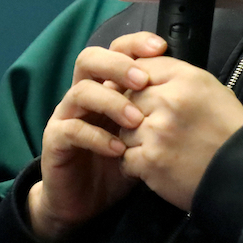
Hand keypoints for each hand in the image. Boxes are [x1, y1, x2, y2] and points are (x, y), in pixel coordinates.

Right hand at [28, 32, 167, 241]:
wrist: (86, 200)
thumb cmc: (118, 160)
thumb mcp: (143, 130)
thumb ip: (155, 106)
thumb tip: (188, 85)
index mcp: (105, 84)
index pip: (115, 49)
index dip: (135, 43)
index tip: (160, 47)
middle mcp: (83, 93)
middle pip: (90, 59)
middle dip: (118, 64)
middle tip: (142, 80)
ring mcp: (66, 115)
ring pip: (81, 91)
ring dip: (112, 102)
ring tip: (136, 120)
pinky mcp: (55, 141)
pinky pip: (71, 129)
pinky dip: (96, 137)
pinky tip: (117, 148)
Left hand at [119, 56, 242, 210]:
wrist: (241, 170)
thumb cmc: (227, 128)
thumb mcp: (210, 88)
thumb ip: (176, 77)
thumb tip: (141, 75)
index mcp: (186, 78)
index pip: (142, 67)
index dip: (140, 83)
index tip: (144, 94)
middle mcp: (169, 101)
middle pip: (128, 97)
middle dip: (136, 112)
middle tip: (153, 124)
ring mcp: (157, 132)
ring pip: (123, 129)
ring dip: (135, 139)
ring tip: (157, 146)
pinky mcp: (151, 161)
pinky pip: (125, 158)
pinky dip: (136, 164)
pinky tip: (154, 163)